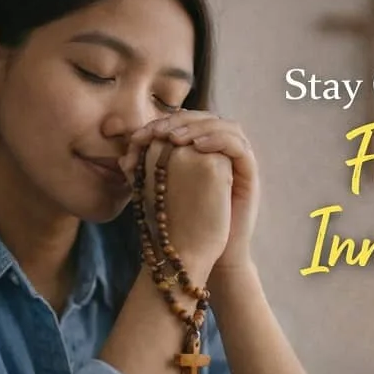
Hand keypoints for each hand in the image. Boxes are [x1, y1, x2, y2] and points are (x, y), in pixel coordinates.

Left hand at [121, 111, 259, 269]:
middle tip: (159, 131)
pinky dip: (219, 141)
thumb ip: (144, 175)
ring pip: (226, 127)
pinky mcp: (249, 174)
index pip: (188, 122)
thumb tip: (123, 157)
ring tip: (176, 138)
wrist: (202, 255)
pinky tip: (197, 147)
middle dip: (181, 121)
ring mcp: (238, 162)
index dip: (164, 122)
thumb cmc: (178, 227)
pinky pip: (239, 147)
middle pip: (208, 118)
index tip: (140, 135)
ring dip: (199, 127)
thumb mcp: (157, 194)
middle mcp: (223, 153)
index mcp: (204, 153)